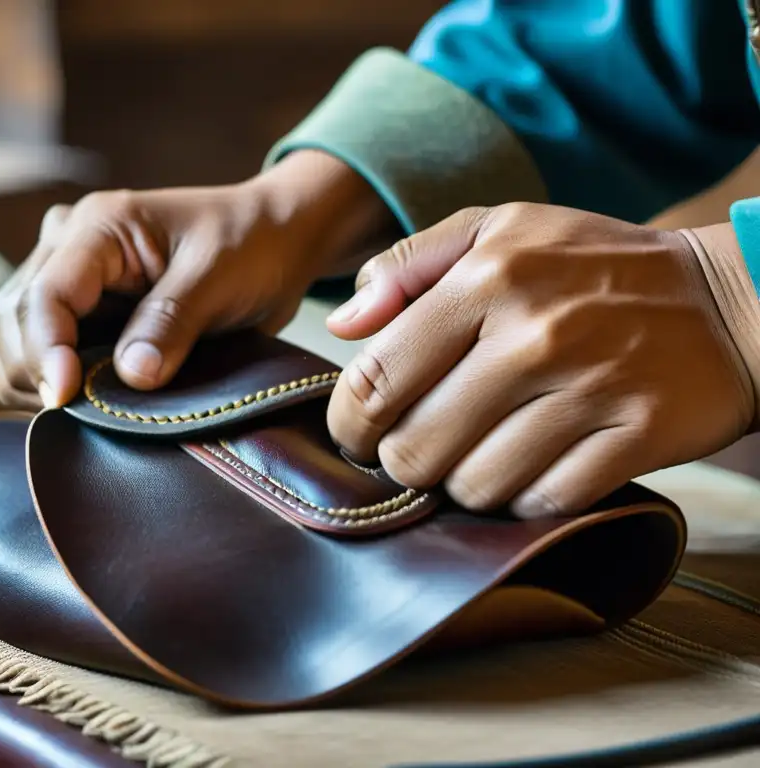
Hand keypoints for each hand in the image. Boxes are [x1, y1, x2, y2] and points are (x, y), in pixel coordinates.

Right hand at [0, 150, 392, 408]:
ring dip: (31, 378)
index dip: (45, 349)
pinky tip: (83, 398)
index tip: (66, 397)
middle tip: (81, 412)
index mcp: (99, 226)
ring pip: (6, 337)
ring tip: (83, 406)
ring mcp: (68, 279)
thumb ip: (172, 322)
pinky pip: (30, 349)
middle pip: (9, 319)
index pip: (44, 294)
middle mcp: (67, 246)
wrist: (274, 242)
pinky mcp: (78, 310)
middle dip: (32, 370)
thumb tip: (131, 376)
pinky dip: (43, 379)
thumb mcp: (220, 276)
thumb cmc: (251, 245)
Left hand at [324, 203, 756, 517]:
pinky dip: (528, 495)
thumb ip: (410, 265)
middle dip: (406, 461)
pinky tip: (535, 465)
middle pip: (416, 449)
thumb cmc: (591, 266)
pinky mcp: (638, 436)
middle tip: (422, 449)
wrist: (726, 300)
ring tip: (483, 453)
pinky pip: (543, 501)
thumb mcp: (500, 231)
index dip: (350, 424)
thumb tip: (343, 324)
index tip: (358, 434)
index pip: (375, 380)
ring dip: (468, 482)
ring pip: (475, 486)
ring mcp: (590, 388)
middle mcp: (534, 333)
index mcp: (487, 277)